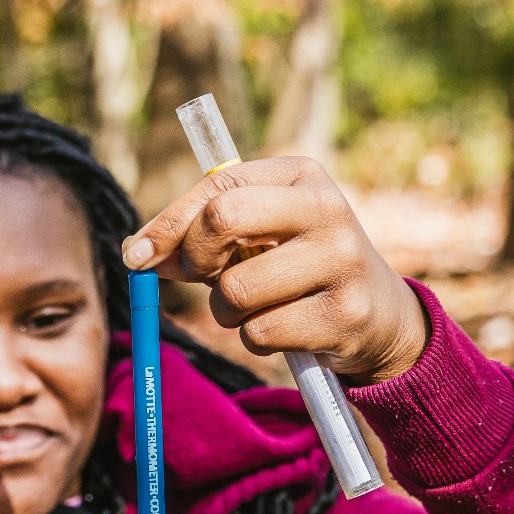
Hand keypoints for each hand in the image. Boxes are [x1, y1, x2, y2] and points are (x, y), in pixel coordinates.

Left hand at [122, 157, 429, 383]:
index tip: (135, 255)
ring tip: (254, 307)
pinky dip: (255, 338)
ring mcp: (339, 261)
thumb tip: (138, 255)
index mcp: (301, 176)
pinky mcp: (343, 314)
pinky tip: (284, 328)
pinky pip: (259, 333)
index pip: (217, 187)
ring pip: (235, 290)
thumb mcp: (258, 237)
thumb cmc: (298, 269)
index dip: (168, 224)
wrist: (379, 315)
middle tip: (204, 278)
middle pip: (223, 218)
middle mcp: (326, 208)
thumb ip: (201, 238)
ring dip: (227, 311)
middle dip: (196, 258)